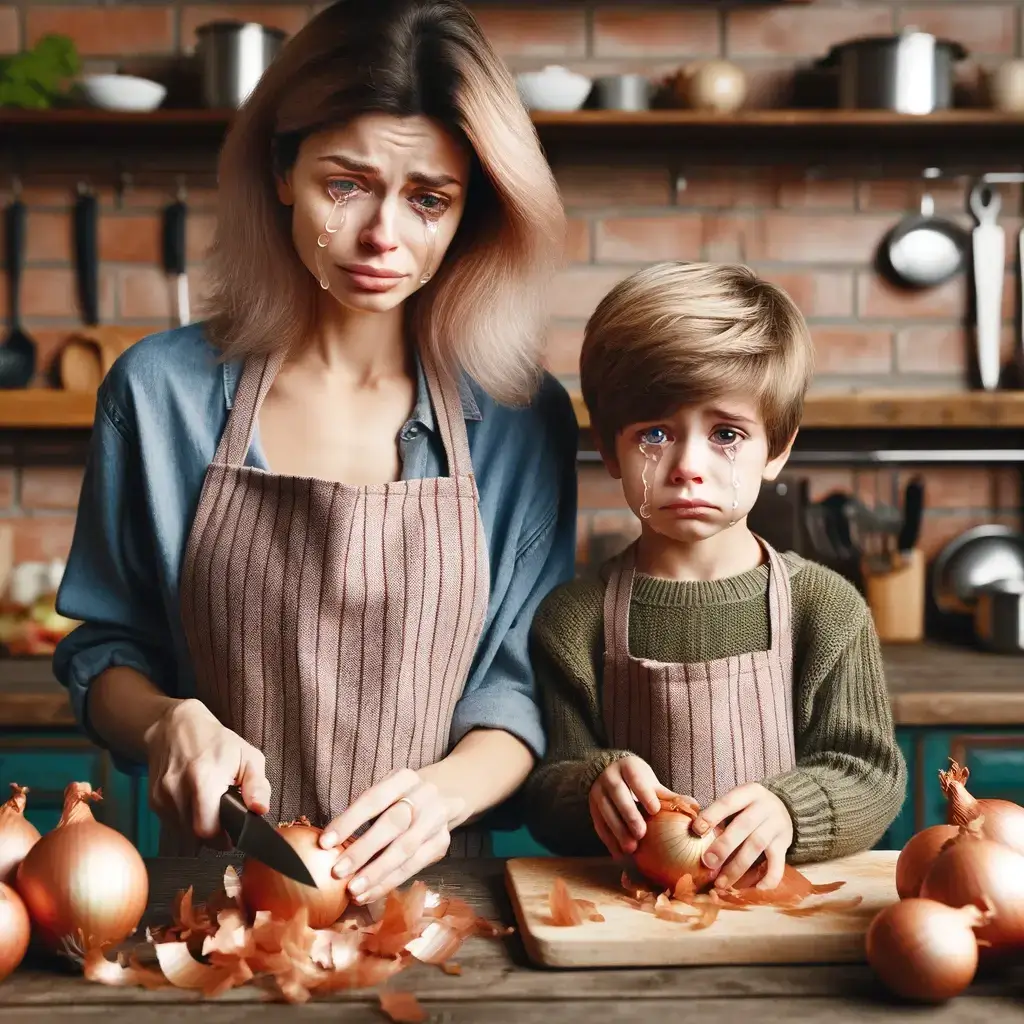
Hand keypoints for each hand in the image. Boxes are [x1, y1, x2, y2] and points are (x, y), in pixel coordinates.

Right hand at [143, 698, 270, 840]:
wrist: (176, 727)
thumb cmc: (216, 741)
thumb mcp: (248, 756)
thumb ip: (258, 785)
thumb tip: (260, 809)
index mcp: (204, 777)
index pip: (208, 829)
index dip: (224, 838)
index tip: (233, 833)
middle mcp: (177, 788)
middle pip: (194, 835)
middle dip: (213, 835)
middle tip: (225, 823)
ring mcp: (161, 795)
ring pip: (182, 833)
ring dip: (198, 827)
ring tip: (210, 808)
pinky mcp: (153, 800)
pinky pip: (172, 825)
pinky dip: (186, 821)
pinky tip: (195, 805)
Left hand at [318, 768, 462, 903]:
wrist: (444, 796)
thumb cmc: (400, 798)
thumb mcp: (386, 792)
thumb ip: (363, 812)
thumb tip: (327, 845)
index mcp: (404, 778)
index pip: (373, 799)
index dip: (349, 821)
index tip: (324, 843)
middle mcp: (424, 796)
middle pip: (393, 824)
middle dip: (363, 851)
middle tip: (338, 872)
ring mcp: (436, 820)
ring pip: (405, 850)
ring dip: (377, 874)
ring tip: (353, 891)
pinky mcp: (441, 843)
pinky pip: (413, 867)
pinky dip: (389, 882)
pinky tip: (369, 894)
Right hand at [588, 756, 675, 857]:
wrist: (608, 772)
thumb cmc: (636, 780)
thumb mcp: (651, 782)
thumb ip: (669, 796)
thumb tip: (695, 807)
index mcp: (627, 767)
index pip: (634, 777)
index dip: (644, 793)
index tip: (655, 809)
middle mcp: (609, 777)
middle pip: (617, 793)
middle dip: (629, 814)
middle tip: (641, 833)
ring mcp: (597, 792)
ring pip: (605, 810)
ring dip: (617, 830)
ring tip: (631, 848)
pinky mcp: (592, 808)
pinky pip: (598, 824)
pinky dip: (609, 840)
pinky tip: (619, 854)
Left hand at [691, 783, 792, 889]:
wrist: (785, 807)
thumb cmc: (749, 807)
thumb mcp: (739, 801)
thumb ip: (721, 815)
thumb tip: (695, 836)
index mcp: (749, 792)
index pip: (728, 802)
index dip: (712, 816)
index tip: (697, 831)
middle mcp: (765, 807)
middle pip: (744, 826)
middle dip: (724, 846)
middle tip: (708, 863)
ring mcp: (777, 826)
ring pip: (757, 846)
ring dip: (737, 867)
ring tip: (722, 883)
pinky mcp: (785, 844)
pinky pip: (778, 863)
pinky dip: (768, 878)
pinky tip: (756, 889)